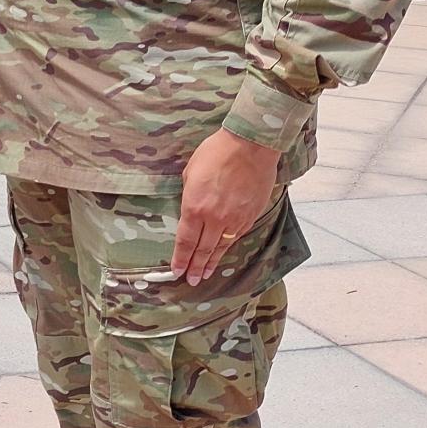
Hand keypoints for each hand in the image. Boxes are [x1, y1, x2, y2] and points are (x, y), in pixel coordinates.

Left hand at [169, 128, 279, 283]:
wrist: (250, 146)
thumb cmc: (216, 153)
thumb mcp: (190, 173)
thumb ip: (189, 196)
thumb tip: (190, 209)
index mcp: (194, 207)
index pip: (185, 241)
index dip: (180, 258)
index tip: (176, 270)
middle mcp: (214, 218)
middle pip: (202, 249)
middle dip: (195, 266)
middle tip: (191, 280)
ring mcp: (235, 219)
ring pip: (221, 246)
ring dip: (212, 262)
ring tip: (205, 275)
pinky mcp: (250, 215)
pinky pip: (237, 236)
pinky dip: (228, 247)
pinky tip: (223, 253)